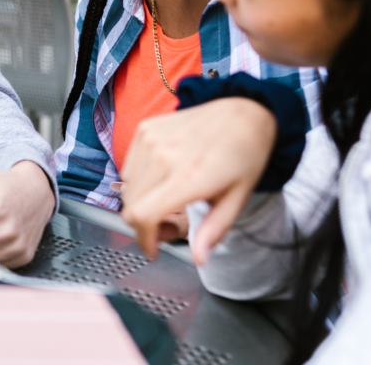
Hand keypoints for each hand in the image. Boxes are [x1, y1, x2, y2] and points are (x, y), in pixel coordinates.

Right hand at [118, 98, 275, 264]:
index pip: (143, 216)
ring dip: (141, 203)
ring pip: (127, 189)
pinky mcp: (145, 129)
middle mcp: (163, 156)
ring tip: (167, 200)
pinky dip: (139, 181)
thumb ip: (214, 231)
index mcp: (188, 177)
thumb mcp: (236, 199)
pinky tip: (162, 179)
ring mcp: (150, 140)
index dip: (144, 240)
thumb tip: (198, 258)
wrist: (243, 112)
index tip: (153, 249)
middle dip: (145, 226)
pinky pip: (129, 167)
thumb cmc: (244, 154)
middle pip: (131, 207)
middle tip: (168, 225)